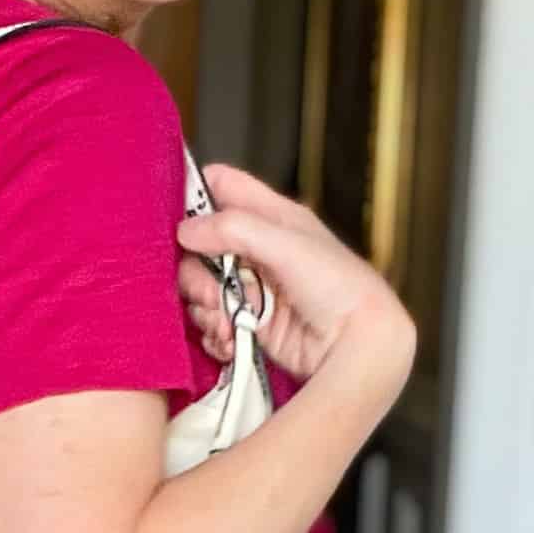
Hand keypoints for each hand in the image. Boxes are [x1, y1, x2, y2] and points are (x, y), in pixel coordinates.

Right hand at [176, 164, 415, 393]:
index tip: (174, 217)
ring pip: (200, 288)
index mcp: (271, 218)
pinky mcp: (248, 323)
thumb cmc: (338, 287)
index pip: (222, 186)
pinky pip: (210, 322)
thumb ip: (233, 229)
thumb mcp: (286, 244)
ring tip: (225, 323)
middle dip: (195, 272)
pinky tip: (230, 340)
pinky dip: (214, 333)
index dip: (194, 193)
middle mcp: (257, 250)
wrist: (359, 346)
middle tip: (210, 292)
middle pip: (198, 247)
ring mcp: (251, 288)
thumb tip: (184, 231)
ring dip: (204, 308)